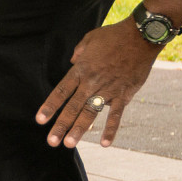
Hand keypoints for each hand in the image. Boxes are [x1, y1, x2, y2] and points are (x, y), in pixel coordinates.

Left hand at [37, 19, 159, 147]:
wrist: (141, 37)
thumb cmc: (114, 36)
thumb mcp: (90, 39)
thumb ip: (79, 52)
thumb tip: (73, 62)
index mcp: (82, 69)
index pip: (61, 91)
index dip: (50, 106)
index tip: (40, 120)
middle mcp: (92, 82)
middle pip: (73, 107)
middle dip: (61, 125)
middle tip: (52, 142)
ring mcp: (108, 90)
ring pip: (91, 113)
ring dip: (79, 130)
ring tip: (69, 144)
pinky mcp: (124, 94)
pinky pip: (116, 115)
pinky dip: (111, 129)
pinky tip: (105, 143)